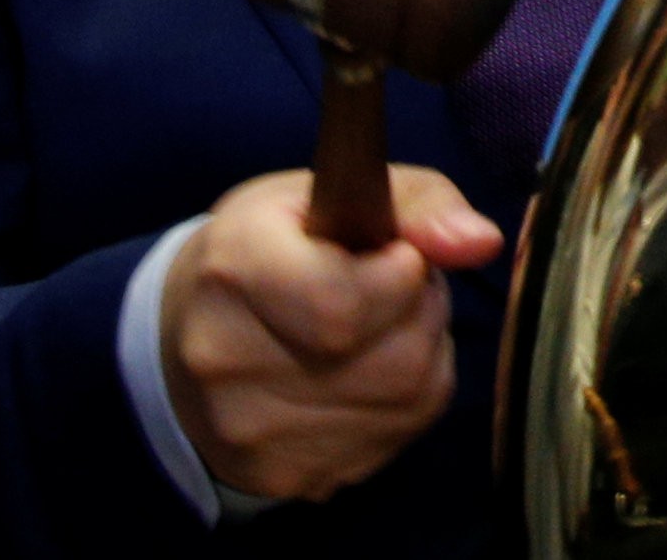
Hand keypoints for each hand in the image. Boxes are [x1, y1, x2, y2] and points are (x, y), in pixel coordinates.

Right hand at [160, 164, 501, 500]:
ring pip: (407, 398)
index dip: (400, 276)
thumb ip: (420, 203)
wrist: (184, 336)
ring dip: (422, 352)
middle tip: (390, 287)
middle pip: (394, 358)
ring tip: (380, 325)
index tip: (393, 254)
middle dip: (421, 312)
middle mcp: (229, 359)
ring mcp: (253, 431)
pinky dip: (404, 398)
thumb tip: (482, 243)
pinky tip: (367, 371)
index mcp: (235, 268)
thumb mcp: (335, 191)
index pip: (344, 304)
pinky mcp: (283, 476)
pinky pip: (396, 436)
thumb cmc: (273, 246)